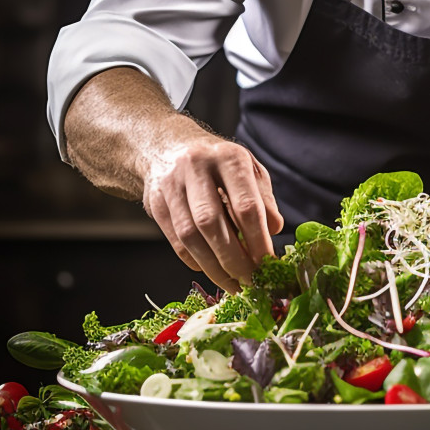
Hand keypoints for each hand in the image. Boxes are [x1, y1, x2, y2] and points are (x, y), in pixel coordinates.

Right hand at [141, 130, 284, 293]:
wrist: (169, 146)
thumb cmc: (218, 163)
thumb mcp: (248, 169)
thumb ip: (264, 198)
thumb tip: (274, 230)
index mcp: (229, 157)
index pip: (246, 205)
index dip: (258, 239)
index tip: (268, 263)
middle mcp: (197, 167)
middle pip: (213, 223)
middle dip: (234, 259)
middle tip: (250, 282)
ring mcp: (171, 184)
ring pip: (190, 236)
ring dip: (213, 267)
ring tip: (232, 284)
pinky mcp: (155, 202)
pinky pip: (175, 240)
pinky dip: (194, 260)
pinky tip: (210, 268)